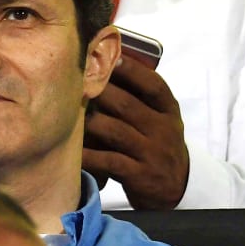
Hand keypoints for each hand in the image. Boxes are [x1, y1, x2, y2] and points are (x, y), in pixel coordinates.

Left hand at [82, 59, 190, 209]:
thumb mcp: (160, 121)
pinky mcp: (140, 175)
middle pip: (128, 105)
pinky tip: (73, 148)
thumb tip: (109, 67)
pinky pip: (108, 161)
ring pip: (115, 131)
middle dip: (99, 93)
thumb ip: (141, 100)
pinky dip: (89, 154)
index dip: (132, 70)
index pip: (154, 86)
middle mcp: (164, 130)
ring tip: (68, 111)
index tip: (112, 58)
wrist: (176, 187)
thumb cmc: (158, 145)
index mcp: (169, 111)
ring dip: (89, 121)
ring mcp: (152, 153)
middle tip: (76, 82)